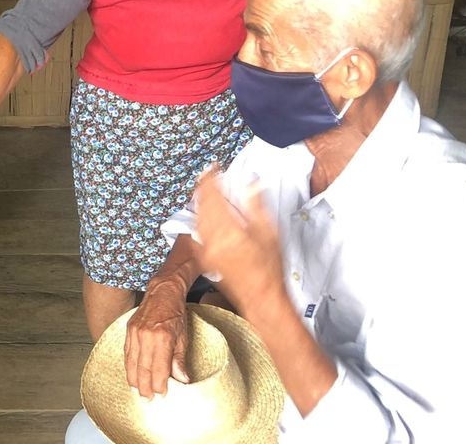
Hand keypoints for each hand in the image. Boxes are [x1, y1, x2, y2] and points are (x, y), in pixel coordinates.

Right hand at [125, 277, 190, 398]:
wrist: (163, 292)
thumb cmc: (175, 313)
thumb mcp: (183, 337)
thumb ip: (179, 359)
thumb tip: (182, 379)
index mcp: (163, 337)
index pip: (159, 369)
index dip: (159, 385)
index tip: (162, 395)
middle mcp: (146, 336)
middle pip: (143, 369)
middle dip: (145, 387)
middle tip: (147, 400)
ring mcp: (135, 332)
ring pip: (131, 363)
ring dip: (134, 380)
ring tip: (138, 392)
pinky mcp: (129, 330)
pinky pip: (126, 353)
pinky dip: (128, 366)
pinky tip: (132, 375)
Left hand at [194, 169, 284, 314]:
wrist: (261, 297)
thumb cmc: (269, 269)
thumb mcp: (269, 232)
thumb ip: (256, 205)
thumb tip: (251, 183)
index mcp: (229, 231)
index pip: (212, 196)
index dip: (210, 178)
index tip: (212, 167)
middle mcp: (213, 239)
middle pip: (201, 204)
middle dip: (203, 187)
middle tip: (209, 175)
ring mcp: (206, 249)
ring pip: (196, 217)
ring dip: (200, 201)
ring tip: (207, 190)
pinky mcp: (204, 257)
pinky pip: (197, 231)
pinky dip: (199, 217)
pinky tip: (206, 213)